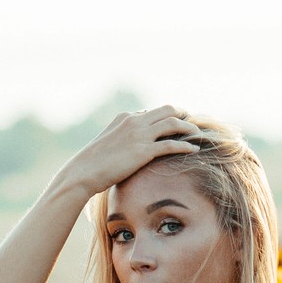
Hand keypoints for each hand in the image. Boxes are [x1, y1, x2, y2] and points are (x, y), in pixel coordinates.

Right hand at [59, 106, 197, 199]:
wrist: (83, 172)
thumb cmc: (94, 163)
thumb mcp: (108, 143)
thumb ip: (122, 138)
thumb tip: (133, 143)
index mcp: (125, 117)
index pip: (153, 111)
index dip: (167, 117)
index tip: (177, 124)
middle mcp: (134, 121)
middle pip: (168, 110)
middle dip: (183, 116)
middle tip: (192, 126)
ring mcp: (139, 134)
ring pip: (173, 123)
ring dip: (189, 128)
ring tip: (198, 135)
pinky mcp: (143, 151)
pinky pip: (171, 144)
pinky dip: (185, 145)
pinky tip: (194, 150)